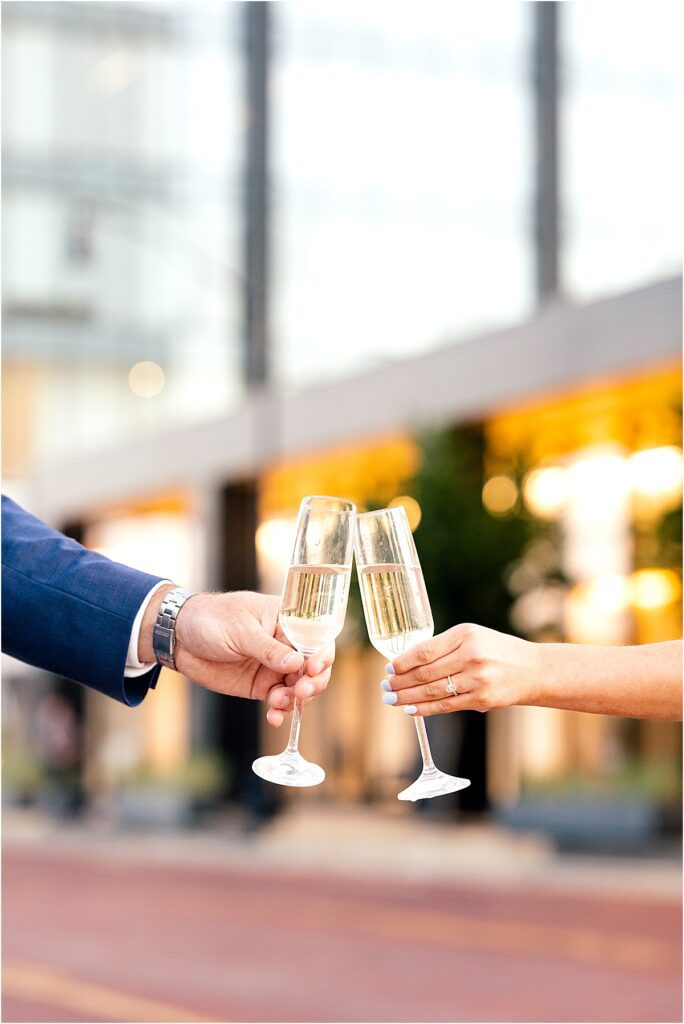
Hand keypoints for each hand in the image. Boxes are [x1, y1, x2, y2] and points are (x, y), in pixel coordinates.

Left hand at [140, 588, 333, 723]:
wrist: (180, 637)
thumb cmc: (211, 620)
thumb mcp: (240, 630)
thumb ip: (268, 648)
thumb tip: (297, 663)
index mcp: (287, 620)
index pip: (316, 637)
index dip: (321, 654)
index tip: (312, 668)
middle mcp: (286, 644)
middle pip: (314, 666)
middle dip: (313, 682)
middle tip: (302, 692)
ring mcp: (275, 667)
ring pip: (299, 687)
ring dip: (295, 699)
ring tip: (278, 703)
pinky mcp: (261, 686)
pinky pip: (279, 701)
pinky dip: (280, 711)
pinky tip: (274, 717)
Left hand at [383, 623, 534, 716]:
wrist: (533, 670)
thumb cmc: (497, 651)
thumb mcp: (473, 637)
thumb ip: (444, 647)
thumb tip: (406, 663)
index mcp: (466, 634)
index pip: (425, 650)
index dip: (403, 662)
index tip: (389, 668)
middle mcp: (471, 654)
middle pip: (425, 672)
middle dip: (401, 681)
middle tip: (385, 687)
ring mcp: (477, 678)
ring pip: (432, 691)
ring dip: (407, 697)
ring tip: (392, 699)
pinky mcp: (482, 698)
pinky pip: (446, 705)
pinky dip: (425, 709)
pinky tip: (410, 709)